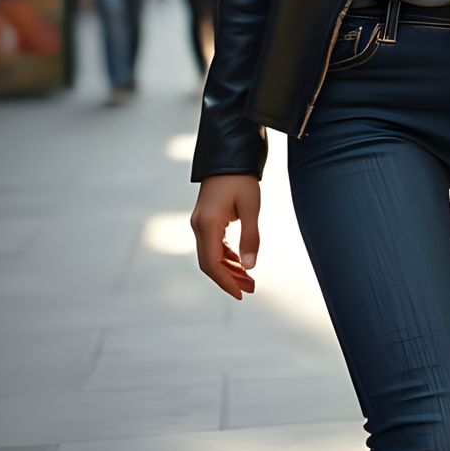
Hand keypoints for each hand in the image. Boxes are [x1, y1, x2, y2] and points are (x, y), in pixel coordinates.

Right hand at [190, 175, 260, 299]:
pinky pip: (213, 245)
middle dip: (229, 278)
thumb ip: (250, 238)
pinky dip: (226, 256)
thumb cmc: (241, 179)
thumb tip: (249, 267)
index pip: (212, 263)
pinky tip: (239, 263)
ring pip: (211, 255)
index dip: (226, 282)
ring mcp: (200, 223)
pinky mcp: (205, 220)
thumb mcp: (250, 207)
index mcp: (207, 225)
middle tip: (251, 289)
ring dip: (229, 269)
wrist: (228, 156)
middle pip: (210, 263)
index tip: (241, 294)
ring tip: (249, 280)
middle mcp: (199, 226)